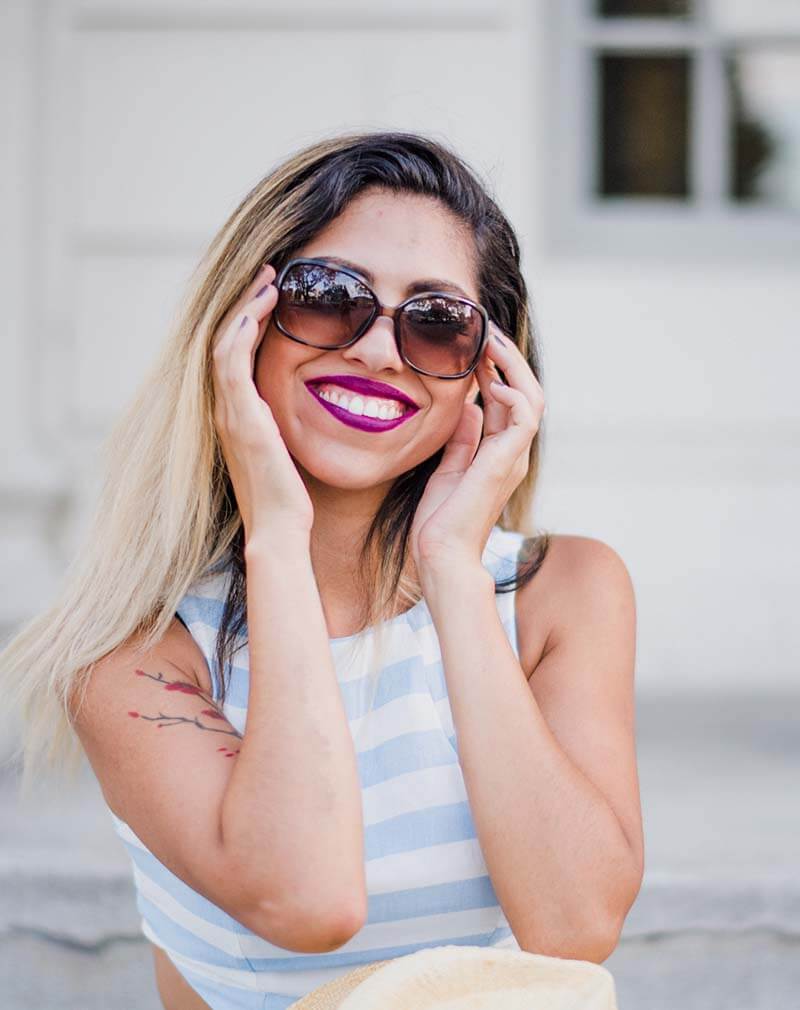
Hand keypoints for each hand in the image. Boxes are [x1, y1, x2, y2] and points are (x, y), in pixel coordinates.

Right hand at [211, 263, 313, 543]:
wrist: (279, 529)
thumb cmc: (290, 499)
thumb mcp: (288, 451)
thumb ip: (288, 425)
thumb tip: (314, 404)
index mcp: (236, 416)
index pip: (235, 355)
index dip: (248, 320)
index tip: (271, 295)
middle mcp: (226, 410)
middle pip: (224, 340)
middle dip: (244, 303)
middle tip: (269, 274)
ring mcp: (229, 412)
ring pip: (224, 342)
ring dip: (244, 306)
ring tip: (269, 280)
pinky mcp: (241, 417)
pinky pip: (231, 361)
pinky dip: (242, 329)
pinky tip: (261, 307)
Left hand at [409, 322, 544, 575]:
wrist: (440, 555)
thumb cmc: (440, 522)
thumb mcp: (448, 469)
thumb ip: (462, 440)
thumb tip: (470, 408)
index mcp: (498, 453)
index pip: (506, 400)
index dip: (494, 369)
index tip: (475, 345)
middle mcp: (511, 453)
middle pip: (524, 393)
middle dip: (507, 359)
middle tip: (485, 331)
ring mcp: (512, 458)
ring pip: (531, 399)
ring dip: (512, 366)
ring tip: (490, 342)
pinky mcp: (505, 463)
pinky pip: (524, 417)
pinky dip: (511, 393)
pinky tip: (488, 381)